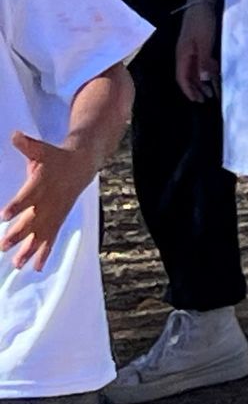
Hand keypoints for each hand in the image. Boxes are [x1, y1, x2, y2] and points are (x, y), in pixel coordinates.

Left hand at [1, 131, 96, 271]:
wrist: (83, 164)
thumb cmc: (56, 157)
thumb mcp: (42, 149)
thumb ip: (28, 145)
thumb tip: (14, 135)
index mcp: (42, 183)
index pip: (27, 196)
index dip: (16, 207)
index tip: (3, 217)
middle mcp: (49, 201)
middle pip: (32, 220)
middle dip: (18, 234)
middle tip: (2, 245)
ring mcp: (55, 212)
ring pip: (42, 234)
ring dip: (29, 249)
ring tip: (16, 264)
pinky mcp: (58, 219)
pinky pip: (52, 239)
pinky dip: (45, 254)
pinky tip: (36, 268)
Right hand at [176, 2, 219, 101]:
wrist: (202, 4)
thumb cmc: (201, 22)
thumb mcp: (204, 43)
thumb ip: (204, 61)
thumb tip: (203, 79)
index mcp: (182, 55)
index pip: (182, 77)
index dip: (188, 90)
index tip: (196, 100)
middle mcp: (185, 54)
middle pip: (188, 76)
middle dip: (196, 88)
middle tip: (206, 100)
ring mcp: (192, 49)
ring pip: (196, 70)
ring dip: (202, 81)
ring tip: (212, 91)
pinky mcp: (199, 45)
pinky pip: (202, 62)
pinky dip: (207, 70)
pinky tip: (215, 75)